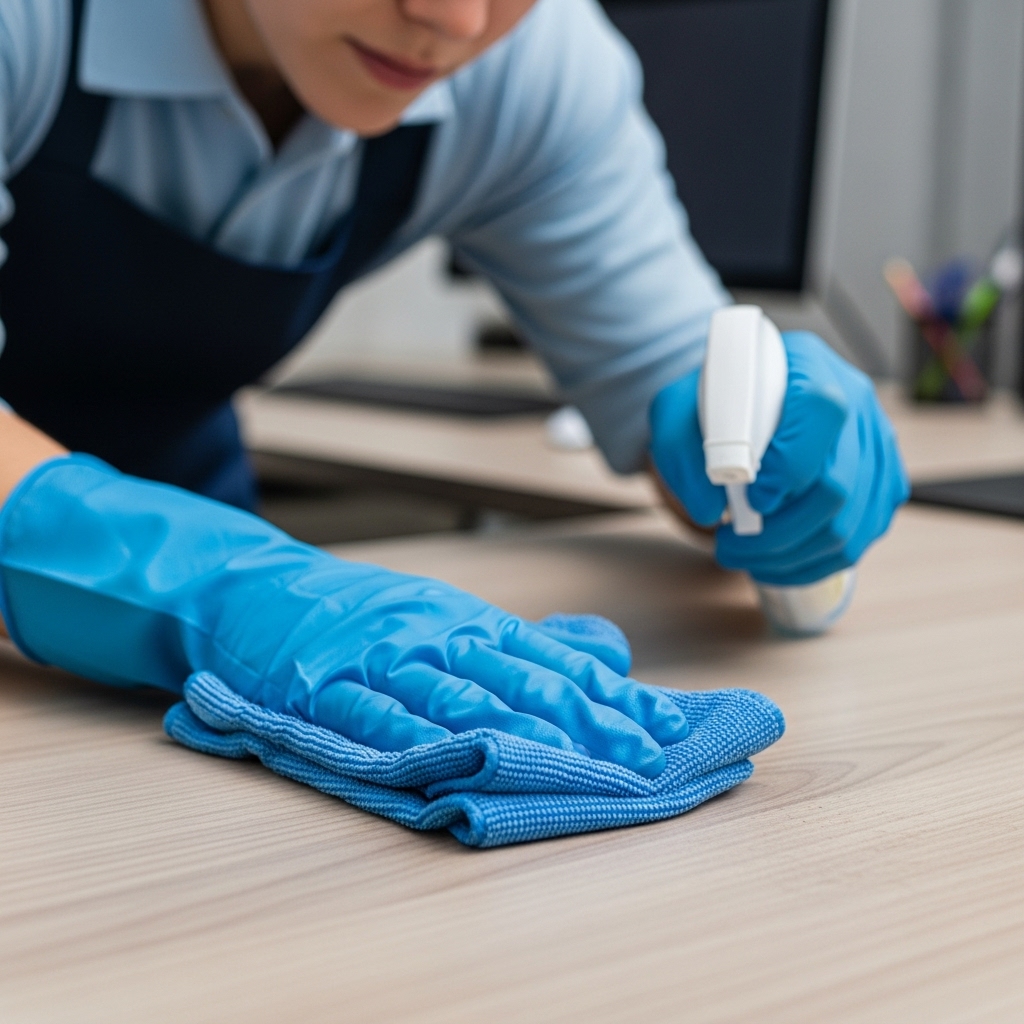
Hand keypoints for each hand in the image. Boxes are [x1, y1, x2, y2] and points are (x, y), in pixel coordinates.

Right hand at [0, 456, 687, 776]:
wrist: (249, 589)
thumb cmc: (357, 615)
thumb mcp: (445, 617)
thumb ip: (525, 640)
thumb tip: (610, 655)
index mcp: (464, 620)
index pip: (555, 663)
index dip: (616, 700)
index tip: (675, 729)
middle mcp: (432, 633)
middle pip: (525, 679)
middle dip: (597, 721)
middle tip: (661, 753)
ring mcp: (376, 658)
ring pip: (464, 697)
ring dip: (532, 734)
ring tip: (593, 764)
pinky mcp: (320, 685)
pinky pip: (376, 718)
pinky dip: (424, 742)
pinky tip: (467, 762)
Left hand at [649, 331, 908, 585]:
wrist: (738, 410)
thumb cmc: (709, 409)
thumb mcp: (674, 417)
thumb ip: (680, 453)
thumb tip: (709, 507)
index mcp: (806, 364)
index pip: (821, 411)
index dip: (789, 465)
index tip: (751, 500)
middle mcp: (854, 397)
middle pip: (840, 481)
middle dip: (779, 531)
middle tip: (729, 545)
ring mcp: (875, 441)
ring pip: (852, 521)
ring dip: (793, 555)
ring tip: (747, 557)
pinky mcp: (881, 479)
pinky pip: (862, 536)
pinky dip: (816, 563)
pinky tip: (778, 562)